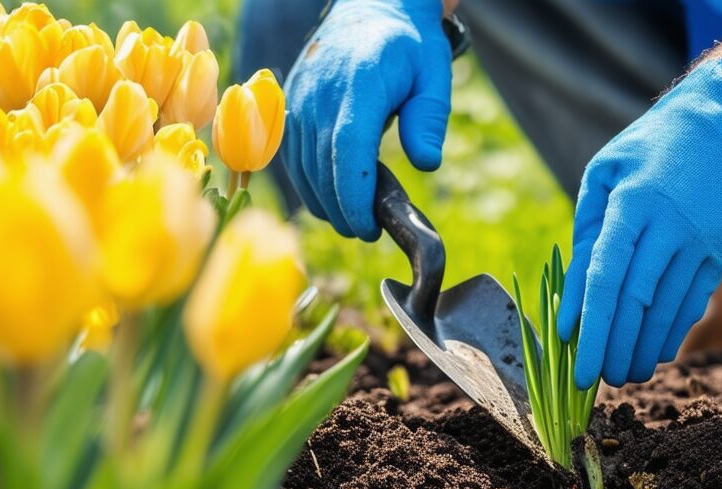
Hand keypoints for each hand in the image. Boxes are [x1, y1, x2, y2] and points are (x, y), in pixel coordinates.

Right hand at [281, 0, 450, 240]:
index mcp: (359, 83)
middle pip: (321, 167)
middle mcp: (320, 92)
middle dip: (342, 210)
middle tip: (367, 232)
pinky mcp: (288, 106)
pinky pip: (291, 156)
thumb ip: (429, 119)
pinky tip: (329, 199)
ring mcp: (298, 98)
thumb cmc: (408, 46)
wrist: (370, 7)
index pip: (348, 150)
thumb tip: (426, 164)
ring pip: (302, 167)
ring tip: (352, 221)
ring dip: (324, 202)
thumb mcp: (433, 75)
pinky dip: (308, 183)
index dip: (354, 197)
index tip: (370, 226)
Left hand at [557, 47, 721, 387]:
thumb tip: (575, 284)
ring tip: (624, 375)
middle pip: (636, 302)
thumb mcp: (609, 168)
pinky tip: (656, 353)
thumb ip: (588, 224)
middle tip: (597, 380)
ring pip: (668, 310)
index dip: (590, 321)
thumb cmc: (657, 145)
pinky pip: (692, 302)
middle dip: (614, 347)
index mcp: (634, 204)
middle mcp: (670, 227)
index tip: (575, 356)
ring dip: (643, 349)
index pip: (606, 275)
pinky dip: (672, 332)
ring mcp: (701, 243)